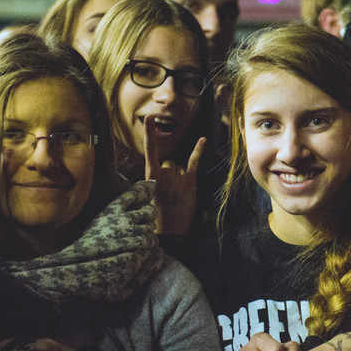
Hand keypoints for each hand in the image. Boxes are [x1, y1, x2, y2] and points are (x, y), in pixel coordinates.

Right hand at [144, 114, 204, 235]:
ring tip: (177, 196)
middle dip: (170, 174)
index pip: (150, 151)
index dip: (150, 134)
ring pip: (180, 168)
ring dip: (180, 177)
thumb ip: (157, 177)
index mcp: (150, 176)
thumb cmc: (157, 213)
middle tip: (168, 194)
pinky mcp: (190, 183)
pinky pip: (193, 163)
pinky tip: (202, 140)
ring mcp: (178, 178)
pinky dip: (198, 151)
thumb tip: (166, 166)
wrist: (168, 232)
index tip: (150, 118)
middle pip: (169, 163)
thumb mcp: (148, 193)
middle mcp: (165, 174)